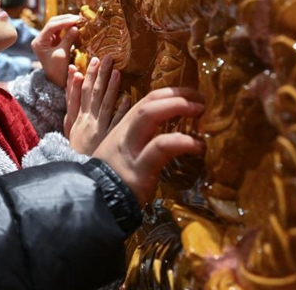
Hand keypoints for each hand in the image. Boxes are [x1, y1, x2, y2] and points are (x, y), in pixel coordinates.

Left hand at [31, 14, 81, 87]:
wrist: (56, 81)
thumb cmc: (58, 70)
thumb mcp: (63, 54)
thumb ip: (68, 39)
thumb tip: (76, 27)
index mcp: (39, 42)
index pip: (51, 26)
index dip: (64, 21)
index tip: (76, 20)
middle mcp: (41, 38)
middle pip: (53, 23)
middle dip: (66, 19)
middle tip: (80, 18)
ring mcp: (47, 39)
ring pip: (57, 25)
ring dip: (68, 22)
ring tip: (80, 20)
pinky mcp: (53, 41)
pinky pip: (61, 31)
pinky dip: (68, 27)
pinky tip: (76, 26)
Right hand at [64, 56, 128, 154]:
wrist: (80, 175)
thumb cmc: (78, 149)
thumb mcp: (69, 126)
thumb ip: (72, 102)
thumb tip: (75, 76)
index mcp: (77, 118)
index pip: (80, 93)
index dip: (87, 76)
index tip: (92, 61)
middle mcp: (87, 122)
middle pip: (92, 95)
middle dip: (99, 76)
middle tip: (107, 58)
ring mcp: (99, 130)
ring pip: (104, 105)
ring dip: (110, 88)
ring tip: (117, 72)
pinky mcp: (109, 141)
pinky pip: (115, 124)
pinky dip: (120, 110)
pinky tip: (128, 98)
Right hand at [92, 87, 204, 204]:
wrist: (95, 202)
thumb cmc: (113, 179)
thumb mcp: (124, 153)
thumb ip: (141, 141)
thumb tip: (170, 133)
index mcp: (124, 129)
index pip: (146, 101)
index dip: (169, 93)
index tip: (190, 94)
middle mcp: (125, 134)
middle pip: (148, 103)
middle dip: (176, 95)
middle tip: (200, 98)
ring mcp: (130, 149)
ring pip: (149, 116)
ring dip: (177, 107)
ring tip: (199, 111)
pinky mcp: (139, 169)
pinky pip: (160, 147)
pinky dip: (182, 141)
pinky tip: (197, 146)